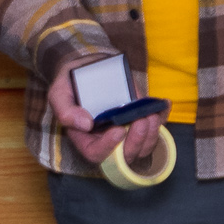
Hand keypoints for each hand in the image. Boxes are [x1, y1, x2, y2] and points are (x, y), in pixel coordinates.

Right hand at [47, 58, 164, 168]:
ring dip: (152, 132)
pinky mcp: (139, 117)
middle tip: (142, 120)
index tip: (118, 130)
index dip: (109, 148)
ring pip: (144, 145)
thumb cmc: (70, 85)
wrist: (86, 68)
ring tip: (152, 113)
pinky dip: (162, 116)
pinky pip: (155, 125)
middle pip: (125, 155)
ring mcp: (126, 130)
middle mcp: (108, 139)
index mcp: (86, 139)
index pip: (97, 154)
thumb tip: (85, 124)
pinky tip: (164, 104)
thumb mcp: (59, 94)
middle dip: (137, 141)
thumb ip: (66, 111)